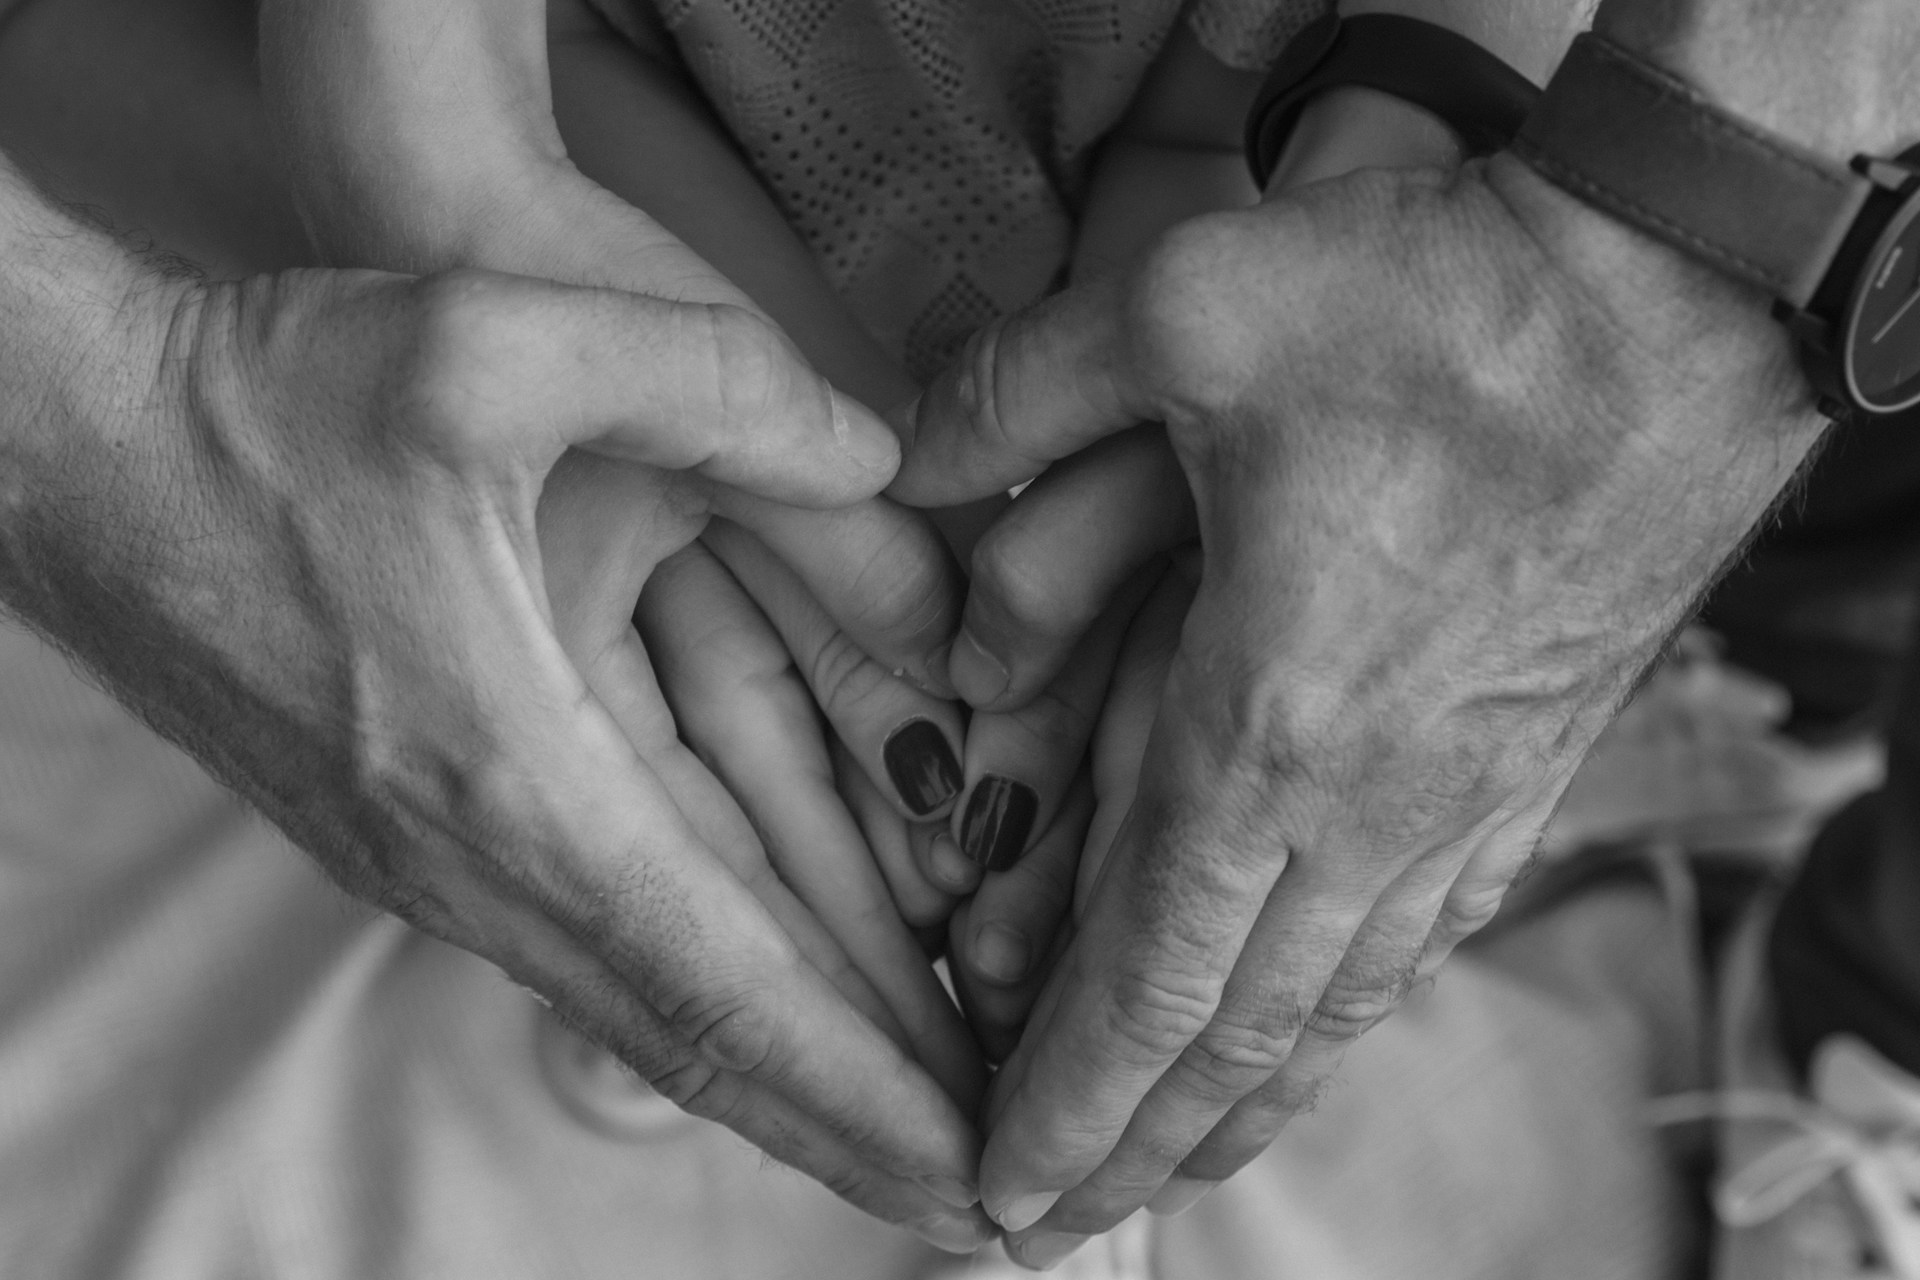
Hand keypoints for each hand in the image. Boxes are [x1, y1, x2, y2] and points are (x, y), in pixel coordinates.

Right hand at [1, 241, 989, 1245]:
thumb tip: (882, 452)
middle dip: (861, 1124)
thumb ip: (715, 380)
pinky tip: (780, 1012)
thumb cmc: (257, 404)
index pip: (735, 983)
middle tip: (994, 1197)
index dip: (874, 1082)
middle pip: (709, 1041)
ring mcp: (443, 863)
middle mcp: (480, 861)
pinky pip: (605, 954)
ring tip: (919, 1130)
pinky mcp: (423, 831)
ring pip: (658, 1011)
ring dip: (796, 1081)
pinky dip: (715, 1006)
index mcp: (517, 778)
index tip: (979, 1167)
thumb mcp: (493, 345)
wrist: (62, 450)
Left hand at [892, 155, 1823, 1260]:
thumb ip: (1016, 388)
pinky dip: (1344, 1013)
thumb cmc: (1448, 302)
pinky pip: (1421, 934)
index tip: (998, 1186)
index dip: (1063, 1094)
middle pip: (1232, 1031)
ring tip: (1173, 1170)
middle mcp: (1373, 802)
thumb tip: (897, 451)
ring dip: (1242, 1105)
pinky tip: (1317, 1035)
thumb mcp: (1183, 306)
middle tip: (1050, 1225)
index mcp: (1270, 726)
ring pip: (1336, 1004)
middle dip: (1132, 1144)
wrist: (1688, 292)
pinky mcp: (1529, 760)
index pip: (1142, 972)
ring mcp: (1465, 794)